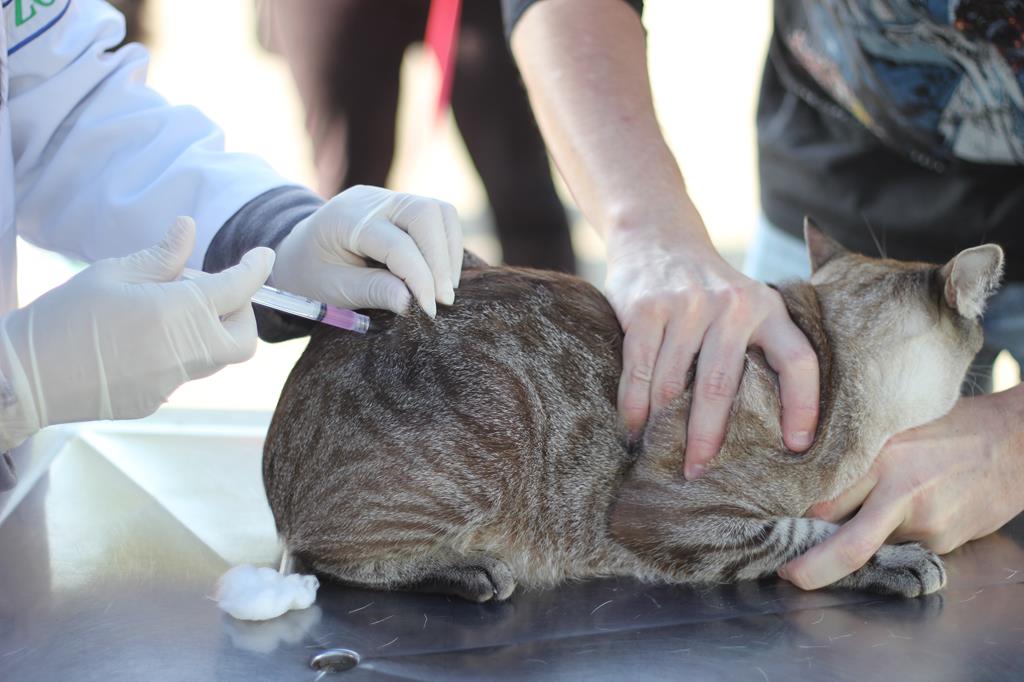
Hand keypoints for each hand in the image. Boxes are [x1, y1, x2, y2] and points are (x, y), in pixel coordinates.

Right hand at [0, 217, 272, 448]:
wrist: (25, 377)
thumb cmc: (65, 316)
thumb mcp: (112, 274)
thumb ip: (161, 257)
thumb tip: (189, 229)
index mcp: (180, 312)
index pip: (239, 288)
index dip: (255, 269)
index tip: (264, 255)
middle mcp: (187, 352)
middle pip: (242, 338)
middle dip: (239, 314)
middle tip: (212, 292)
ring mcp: (173, 382)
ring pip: (214, 357)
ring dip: (208, 333)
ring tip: (166, 311)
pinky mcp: (156, 400)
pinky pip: (183, 373)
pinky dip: (178, 352)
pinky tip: (140, 340)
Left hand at [271, 185, 462, 316]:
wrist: (298, 252)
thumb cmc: (312, 274)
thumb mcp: (334, 289)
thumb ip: (373, 291)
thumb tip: (412, 303)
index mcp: (346, 219)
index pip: (397, 244)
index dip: (420, 278)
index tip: (429, 311)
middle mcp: (371, 200)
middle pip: (426, 214)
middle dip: (440, 260)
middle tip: (443, 300)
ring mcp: (389, 198)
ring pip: (440, 212)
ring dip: (448, 252)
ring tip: (443, 290)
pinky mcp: (403, 206)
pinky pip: (439, 218)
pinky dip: (447, 246)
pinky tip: (440, 276)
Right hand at [605, 226, 819, 478]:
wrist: (657, 234)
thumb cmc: (707, 287)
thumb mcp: (746, 303)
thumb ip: (757, 347)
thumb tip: (768, 430)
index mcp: (767, 308)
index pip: (798, 361)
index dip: (803, 407)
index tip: (798, 448)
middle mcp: (731, 305)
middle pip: (721, 386)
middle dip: (706, 438)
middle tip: (697, 473)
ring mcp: (685, 305)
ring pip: (672, 384)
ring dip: (662, 427)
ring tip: (658, 456)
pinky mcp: (646, 308)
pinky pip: (638, 371)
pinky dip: (633, 407)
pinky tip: (633, 429)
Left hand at [779, 388, 1023, 589]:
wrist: (1015, 443)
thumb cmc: (949, 427)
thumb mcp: (894, 424)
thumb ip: (856, 449)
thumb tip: (809, 471)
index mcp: (879, 455)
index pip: (824, 497)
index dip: (795, 517)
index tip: (772, 528)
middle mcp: (899, 490)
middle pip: (845, 545)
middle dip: (812, 565)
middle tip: (788, 573)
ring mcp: (925, 522)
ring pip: (872, 548)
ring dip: (854, 548)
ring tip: (844, 533)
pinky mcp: (943, 541)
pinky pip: (901, 548)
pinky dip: (890, 540)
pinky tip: (900, 517)